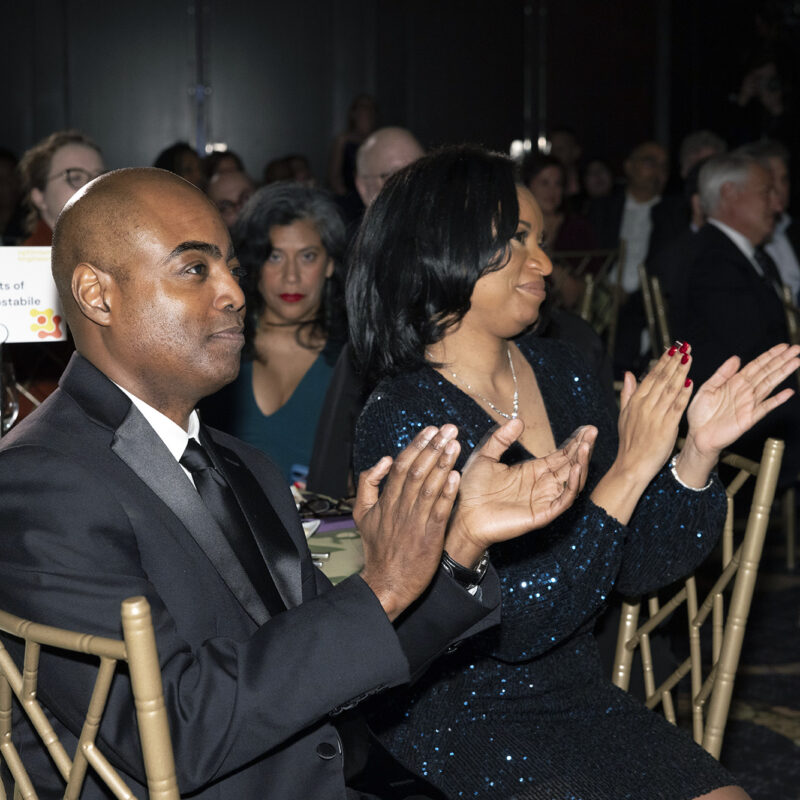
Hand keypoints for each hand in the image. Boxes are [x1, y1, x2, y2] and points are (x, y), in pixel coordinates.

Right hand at [354, 425, 460, 620]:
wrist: (385, 583)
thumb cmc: (378, 549)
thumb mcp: (362, 514)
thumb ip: (369, 484)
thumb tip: (384, 460)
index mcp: (386, 500)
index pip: (403, 465)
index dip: (418, 445)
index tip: (432, 429)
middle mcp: (400, 507)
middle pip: (417, 470)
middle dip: (433, 446)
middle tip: (448, 428)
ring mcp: (415, 521)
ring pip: (429, 486)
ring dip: (443, 463)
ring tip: (455, 444)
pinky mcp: (429, 536)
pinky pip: (439, 511)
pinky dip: (447, 493)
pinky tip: (456, 477)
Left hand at [444, 419, 596, 567]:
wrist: (462, 516)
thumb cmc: (472, 490)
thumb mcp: (485, 457)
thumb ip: (501, 439)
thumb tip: (518, 420)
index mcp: (532, 472)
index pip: (560, 455)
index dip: (574, 442)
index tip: (586, 428)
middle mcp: (541, 485)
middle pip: (570, 465)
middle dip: (583, 449)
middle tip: (593, 431)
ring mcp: (543, 500)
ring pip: (571, 482)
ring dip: (580, 464)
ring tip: (585, 446)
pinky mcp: (541, 515)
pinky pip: (562, 500)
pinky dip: (571, 485)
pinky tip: (575, 468)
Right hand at [615, 344, 692, 481]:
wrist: (631, 465)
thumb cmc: (629, 442)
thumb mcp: (623, 415)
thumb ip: (627, 393)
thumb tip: (628, 374)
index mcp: (635, 402)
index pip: (651, 377)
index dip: (662, 362)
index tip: (672, 349)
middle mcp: (645, 406)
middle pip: (661, 379)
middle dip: (674, 361)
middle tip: (684, 347)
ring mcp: (655, 416)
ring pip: (670, 389)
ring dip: (680, 372)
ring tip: (689, 357)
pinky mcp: (666, 427)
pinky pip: (676, 407)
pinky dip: (683, 394)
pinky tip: (691, 382)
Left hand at [681, 343, 799, 473]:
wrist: (698, 435)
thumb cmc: (700, 414)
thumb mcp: (707, 389)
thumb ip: (722, 374)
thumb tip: (736, 358)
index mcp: (734, 383)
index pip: (756, 366)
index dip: (769, 356)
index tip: (783, 346)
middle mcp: (745, 391)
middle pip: (766, 372)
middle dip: (781, 360)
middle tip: (796, 349)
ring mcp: (749, 404)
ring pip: (769, 385)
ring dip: (782, 373)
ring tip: (796, 362)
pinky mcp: (749, 418)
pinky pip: (765, 407)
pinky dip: (777, 400)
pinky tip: (788, 392)